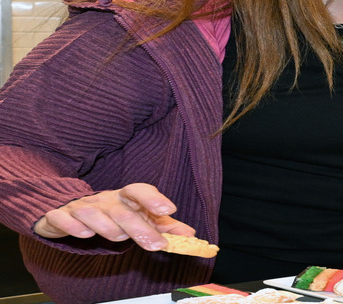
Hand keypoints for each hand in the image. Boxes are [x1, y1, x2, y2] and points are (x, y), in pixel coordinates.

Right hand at [33, 183, 194, 250]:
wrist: (67, 210)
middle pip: (121, 210)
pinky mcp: (59, 217)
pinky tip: (83, 234)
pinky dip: (72, 226)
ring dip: (106, 225)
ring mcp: (81, 207)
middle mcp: (104, 200)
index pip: (139, 190)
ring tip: (118, 237)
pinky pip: (62, 218)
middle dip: (139, 227)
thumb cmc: (110, 214)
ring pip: (92, 212)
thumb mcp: (139, 218)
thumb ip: (163, 227)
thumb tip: (190, 235)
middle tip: (156, 244)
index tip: (169, 210)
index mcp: (124, 198)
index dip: (153, 198)